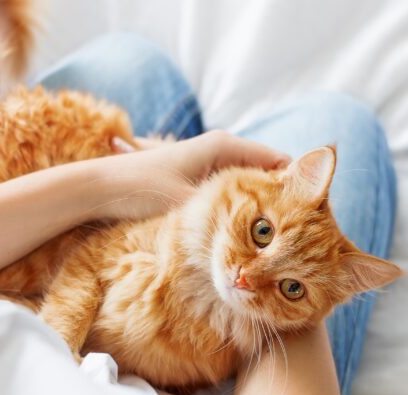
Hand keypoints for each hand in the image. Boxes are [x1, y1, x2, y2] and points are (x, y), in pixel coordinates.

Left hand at [86, 131, 290, 220]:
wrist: (99, 187)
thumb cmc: (144, 190)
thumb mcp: (193, 205)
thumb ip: (232, 212)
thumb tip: (264, 233)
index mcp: (225, 146)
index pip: (279, 161)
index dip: (297, 187)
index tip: (308, 217)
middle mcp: (221, 148)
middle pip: (267, 172)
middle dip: (281, 198)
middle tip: (295, 232)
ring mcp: (209, 161)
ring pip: (250, 183)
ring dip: (261, 205)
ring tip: (273, 236)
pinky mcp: (198, 176)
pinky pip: (233, 189)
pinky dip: (242, 207)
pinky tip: (244, 231)